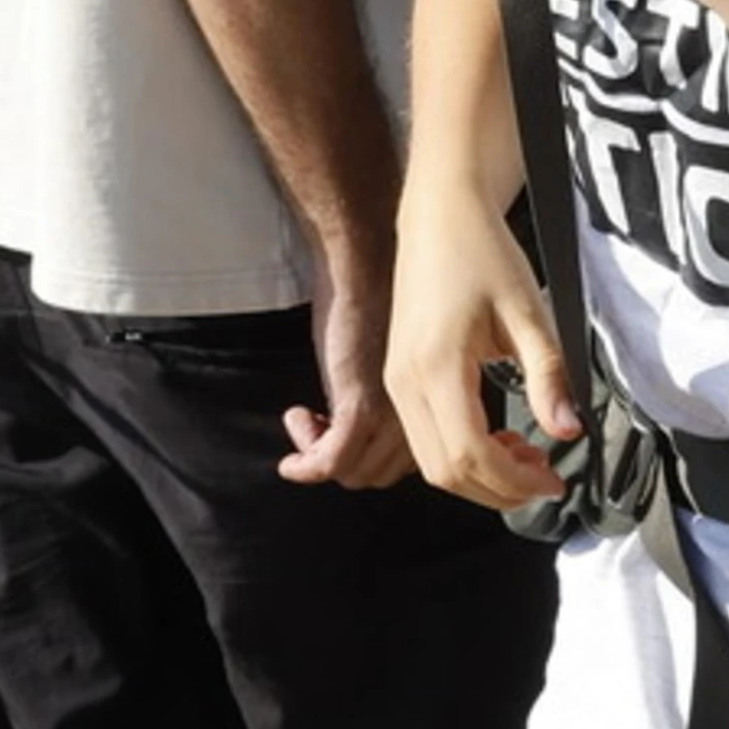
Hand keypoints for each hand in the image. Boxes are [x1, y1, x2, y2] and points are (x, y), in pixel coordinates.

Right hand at [279, 228, 415, 489]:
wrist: (365, 254)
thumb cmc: (382, 285)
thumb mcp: (401, 346)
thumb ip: (398, 390)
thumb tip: (379, 421)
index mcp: (434, 399)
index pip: (411, 462)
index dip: (374, 459)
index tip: (344, 444)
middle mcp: (417, 414)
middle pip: (380, 473)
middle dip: (346, 460)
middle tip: (322, 429)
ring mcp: (390, 414)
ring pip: (355, 472)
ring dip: (322, 455)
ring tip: (309, 418)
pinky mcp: (360, 405)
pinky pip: (331, 461)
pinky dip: (308, 460)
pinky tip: (295, 424)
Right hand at [384, 182, 580, 512]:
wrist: (440, 213)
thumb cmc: (482, 250)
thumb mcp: (528, 310)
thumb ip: (549, 376)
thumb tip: (569, 431)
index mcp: (436, 365)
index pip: (469, 455)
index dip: (514, 482)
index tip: (554, 481)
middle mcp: (405, 381)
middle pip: (444, 472)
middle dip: (498, 489)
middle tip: (545, 475)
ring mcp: (396, 380)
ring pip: (430, 463)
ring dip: (479, 474)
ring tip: (525, 455)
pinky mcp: (398, 375)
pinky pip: (424, 437)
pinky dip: (461, 453)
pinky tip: (497, 436)